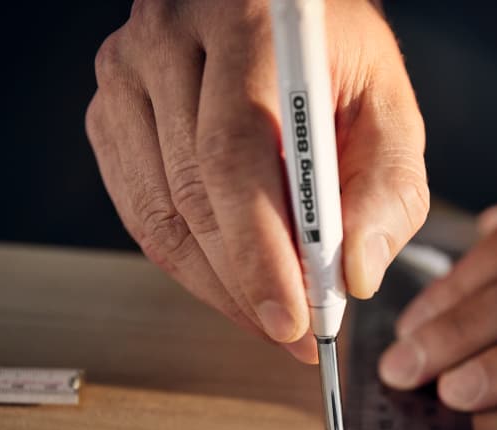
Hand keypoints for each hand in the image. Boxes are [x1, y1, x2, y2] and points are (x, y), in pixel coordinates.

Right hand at [86, 0, 427, 362]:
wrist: (281, 13)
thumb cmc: (336, 59)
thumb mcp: (388, 108)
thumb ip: (388, 188)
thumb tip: (354, 275)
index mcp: (246, 24)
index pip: (234, 155)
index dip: (258, 252)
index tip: (291, 319)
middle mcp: (169, 40)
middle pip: (191, 194)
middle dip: (244, 283)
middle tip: (291, 331)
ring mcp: (126, 74)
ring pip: (157, 216)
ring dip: (216, 283)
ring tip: (268, 313)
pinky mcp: (109, 112)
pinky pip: (140, 213)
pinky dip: (187, 261)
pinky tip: (230, 279)